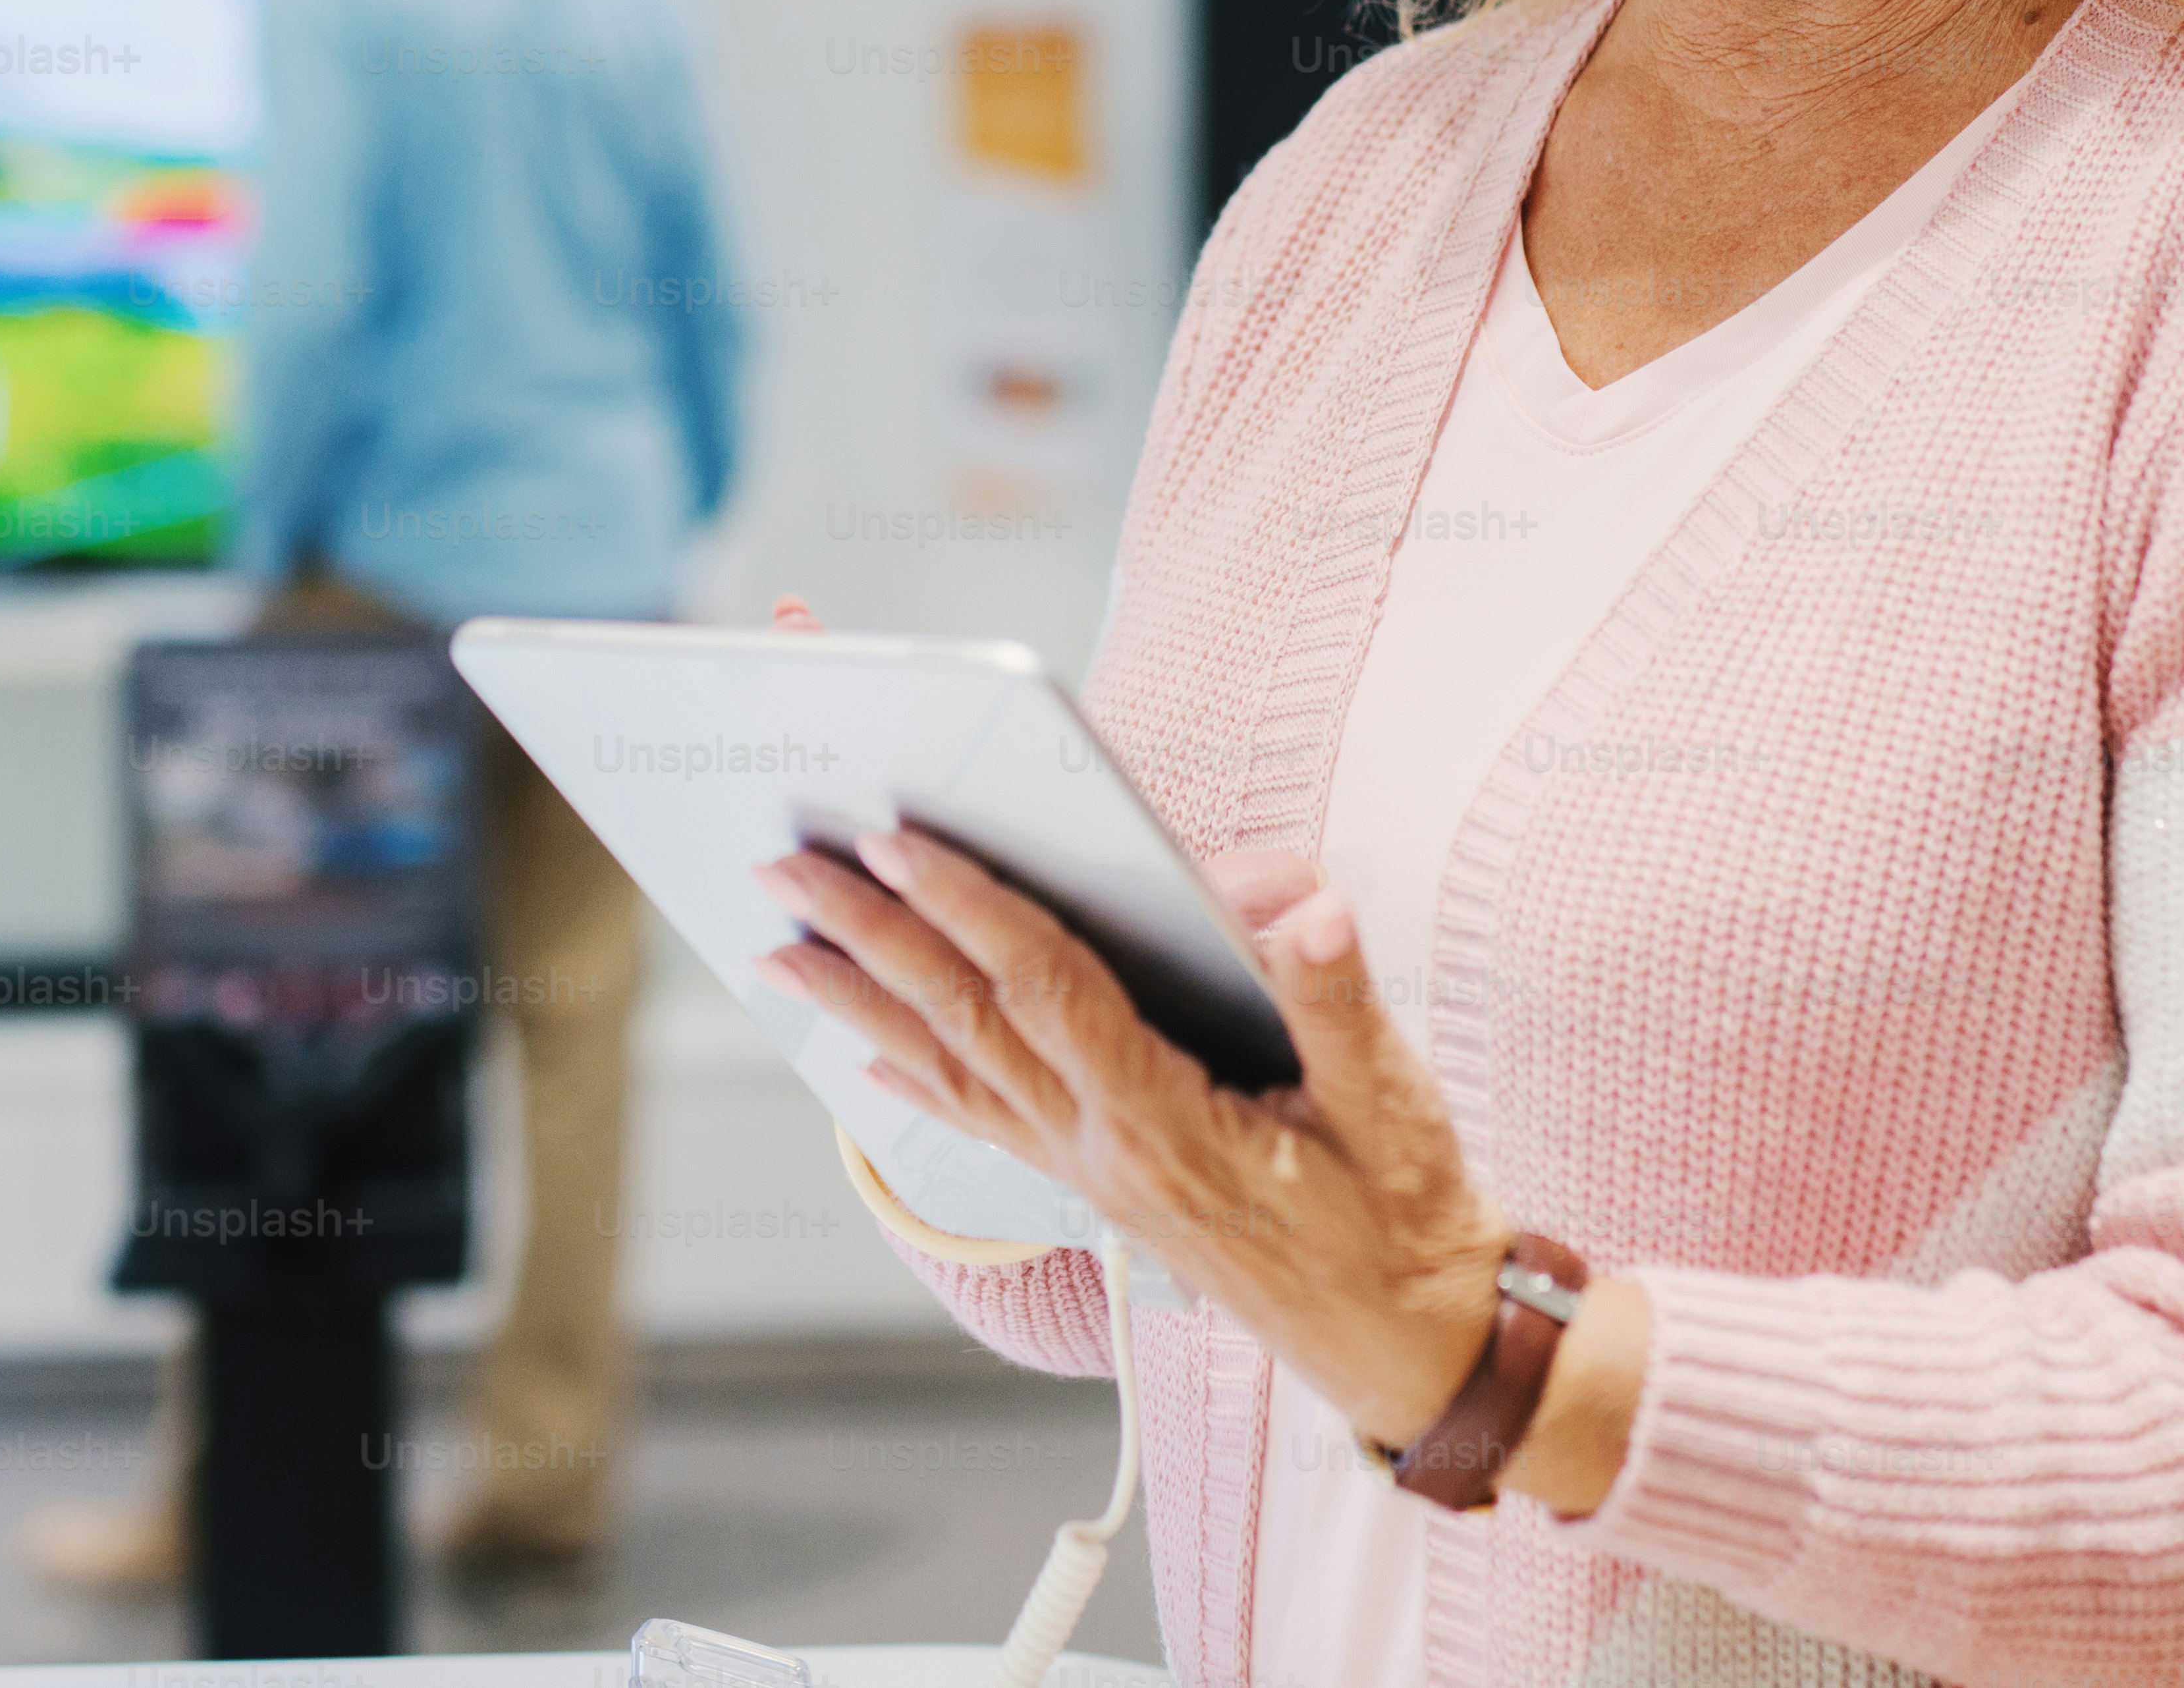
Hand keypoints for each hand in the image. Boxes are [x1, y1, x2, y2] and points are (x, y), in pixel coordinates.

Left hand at [754, 825, 1511, 1453]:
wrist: (1404, 1344)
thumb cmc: (1404, 1219)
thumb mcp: (1394, 1104)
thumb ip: (1338, 1000)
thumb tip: (1304, 907)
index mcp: (1166, 1123)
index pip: (1044, 991)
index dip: (968, 909)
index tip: (894, 840)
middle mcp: (1102, 1153)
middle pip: (964, 1024)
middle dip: (868, 937)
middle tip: (783, 869)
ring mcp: (1090, 1176)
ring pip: (952, 1072)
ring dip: (862, 1000)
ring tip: (779, 948)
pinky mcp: (1098, 1189)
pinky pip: (982, 1122)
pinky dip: (914, 1076)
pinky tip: (863, 1050)